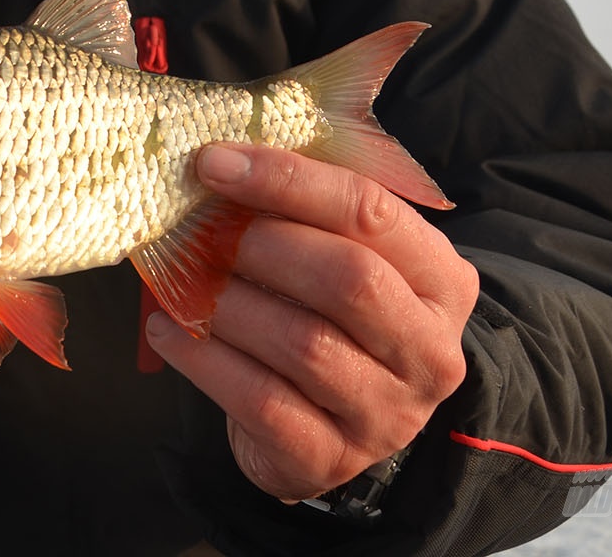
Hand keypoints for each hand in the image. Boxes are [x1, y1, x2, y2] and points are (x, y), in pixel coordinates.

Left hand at [145, 143, 477, 502]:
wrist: (334, 426)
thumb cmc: (329, 316)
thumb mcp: (342, 256)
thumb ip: (305, 207)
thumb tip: (221, 155)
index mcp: (442, 280)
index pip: (371, 211)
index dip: (289, 179)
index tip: (215, 162)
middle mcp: (428, 349)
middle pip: (347, 278)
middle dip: (261, 243)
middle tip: (199, 228)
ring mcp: (386, 412)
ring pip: (303, 344)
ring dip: (226, 301)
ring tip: (179, 278)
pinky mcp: (330, 457)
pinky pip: (260, 401)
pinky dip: (203, 358)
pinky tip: (169, 328)